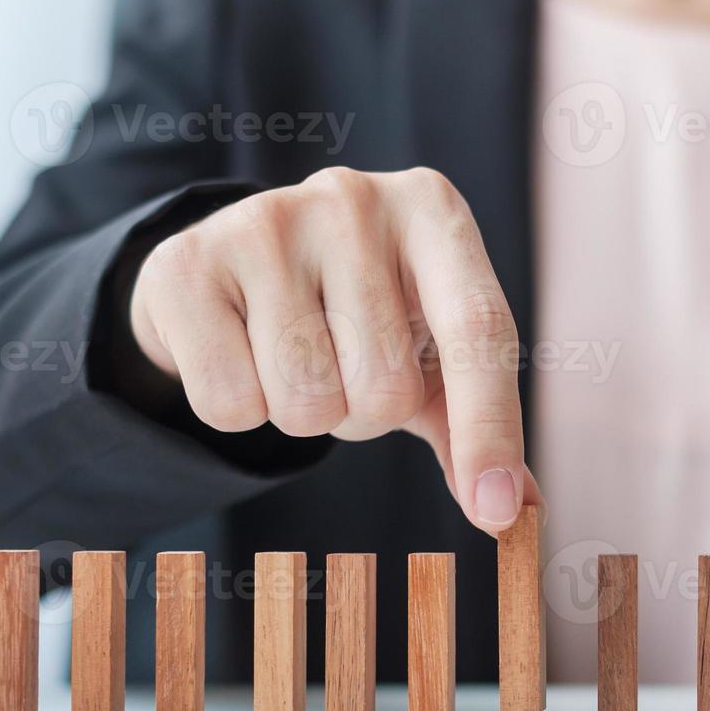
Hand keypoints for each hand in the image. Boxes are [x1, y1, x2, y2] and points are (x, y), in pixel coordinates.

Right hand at [130, 166, 539, 533]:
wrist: (235, 264)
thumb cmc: (358, 315)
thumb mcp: (429, 351)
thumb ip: (477, 424)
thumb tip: (521, 511)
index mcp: (433, 212)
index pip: (480, 329)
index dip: (490, 427)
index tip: (496, 510)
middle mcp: (355, 199)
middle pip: (385, 389)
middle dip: (365, 414)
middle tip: (344, 366)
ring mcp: (267, 221)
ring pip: (306, 403)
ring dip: (305, 415)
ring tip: (294, 358)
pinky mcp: (187, 261)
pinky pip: (230, 404)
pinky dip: (238, 410)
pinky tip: (239, 352)